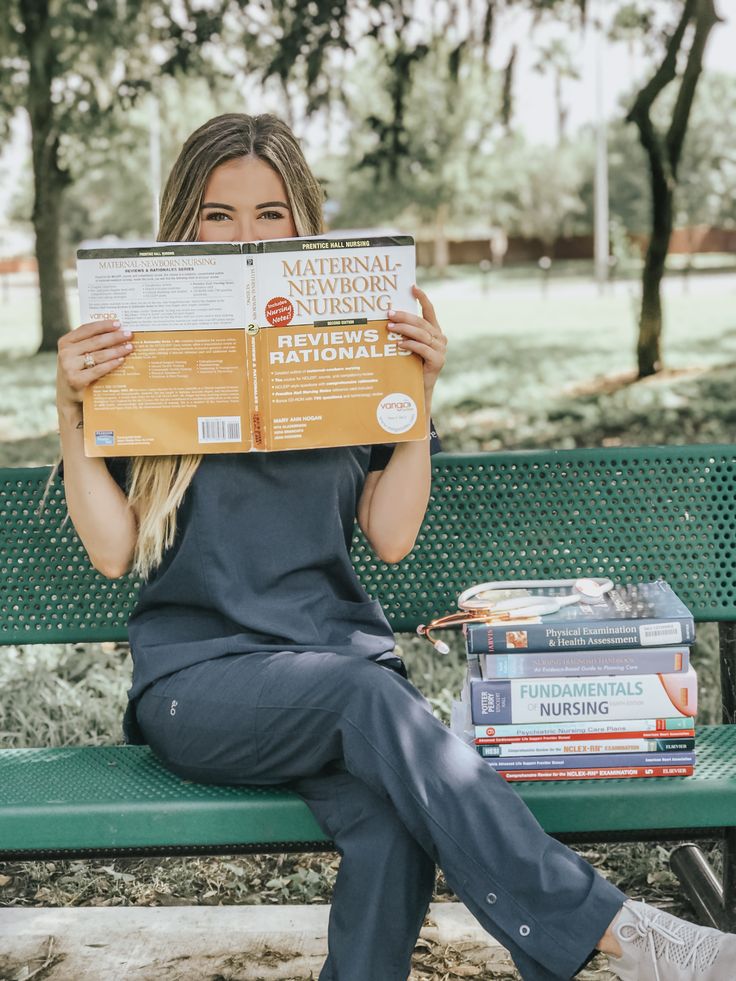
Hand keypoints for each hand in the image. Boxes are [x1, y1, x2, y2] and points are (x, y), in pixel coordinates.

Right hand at [57, 318, 133, 407]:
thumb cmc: (78, 370)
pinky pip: (98, 370)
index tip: (119, 323)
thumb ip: (90, 343)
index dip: (103, 325)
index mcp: (65, 342)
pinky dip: (111, 364)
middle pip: (95, 341)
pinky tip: (122, 360)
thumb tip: (116, 331)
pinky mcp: (76, 380)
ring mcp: (69, 367)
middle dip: (114, 337)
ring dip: (116, 350)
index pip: (86, 329)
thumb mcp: (79, 354)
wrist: (68, 395)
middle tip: (129, 334)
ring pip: (98, 355)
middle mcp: (65, 353)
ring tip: (129, 347)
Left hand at [387, 285, 446, 401]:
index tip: (412, 287)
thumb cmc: (410, 365)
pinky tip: (399, 344)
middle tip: (389, 313)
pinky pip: (423, 349)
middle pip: (421, 322)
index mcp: (434, 331)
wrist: (418, 390)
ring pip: (422, 334)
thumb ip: (405, 333)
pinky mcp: (438, 361)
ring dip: (404, 329)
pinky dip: (410, 345)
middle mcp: (440, 338)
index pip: (429, 311)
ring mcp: (441, 350)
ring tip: (390, 327)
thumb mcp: (408, 346)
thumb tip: (387, 318)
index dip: (422, 298)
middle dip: (404, 316)